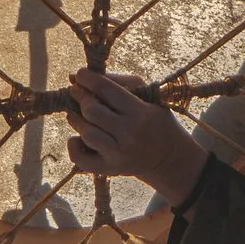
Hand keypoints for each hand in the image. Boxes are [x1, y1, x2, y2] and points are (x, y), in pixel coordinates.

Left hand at [65, 69, 209, 205]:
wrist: (171, 158)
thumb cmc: (157, 121)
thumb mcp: (148, 96)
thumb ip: (118, 83)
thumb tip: (77, 76)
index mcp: (140, 112)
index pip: (106, 89)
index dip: (87, 78)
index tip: (80, 74)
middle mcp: (129, 134)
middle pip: (92, 111)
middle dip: (81, 98)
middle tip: (78, 93)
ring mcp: (118, 154)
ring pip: (86, 133)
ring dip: (75, 120)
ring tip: (75, 113)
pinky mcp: (110, 169)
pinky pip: (81, 159)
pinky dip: (73, 146)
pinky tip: (77, 137)